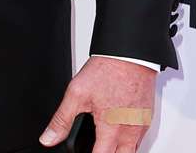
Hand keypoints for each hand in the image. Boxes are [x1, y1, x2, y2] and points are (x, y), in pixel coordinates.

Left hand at [39, 55, 155, 150]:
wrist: (129, 53)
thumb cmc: (108, 69)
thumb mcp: (77, 93)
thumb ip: (61, 120)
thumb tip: (49, 138)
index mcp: (111, 129)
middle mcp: (130, 130)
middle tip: (95, 147)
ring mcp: (141, 124)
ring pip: (131, 151)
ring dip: (118, 150)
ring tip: (105, 143)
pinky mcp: (147, 117)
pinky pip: (139, 138)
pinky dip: (128, 141)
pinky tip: (118, 131)